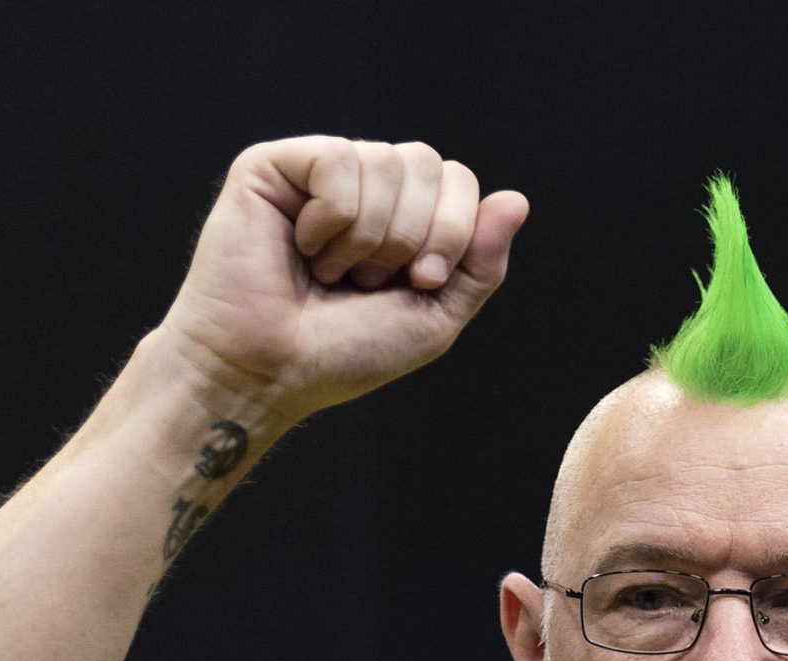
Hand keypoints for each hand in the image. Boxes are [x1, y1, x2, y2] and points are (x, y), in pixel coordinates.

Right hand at [156, 136, 528, 419]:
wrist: (270, 372)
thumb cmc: (343, 352)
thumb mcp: (434, 316)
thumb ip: (480, 262)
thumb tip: (517, 199)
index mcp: (402, 215)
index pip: (457, 179)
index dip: (453, 229)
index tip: (422, 282)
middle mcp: (362, 186)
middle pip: (428, 162)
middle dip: (414, 235)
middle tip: (369, 281)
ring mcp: (316, 172)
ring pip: (385, 161)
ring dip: (367, 237)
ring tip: (331, 271)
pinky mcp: (272, 165)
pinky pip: (337, 160)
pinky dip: (330, 218)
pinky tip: (302, 245)